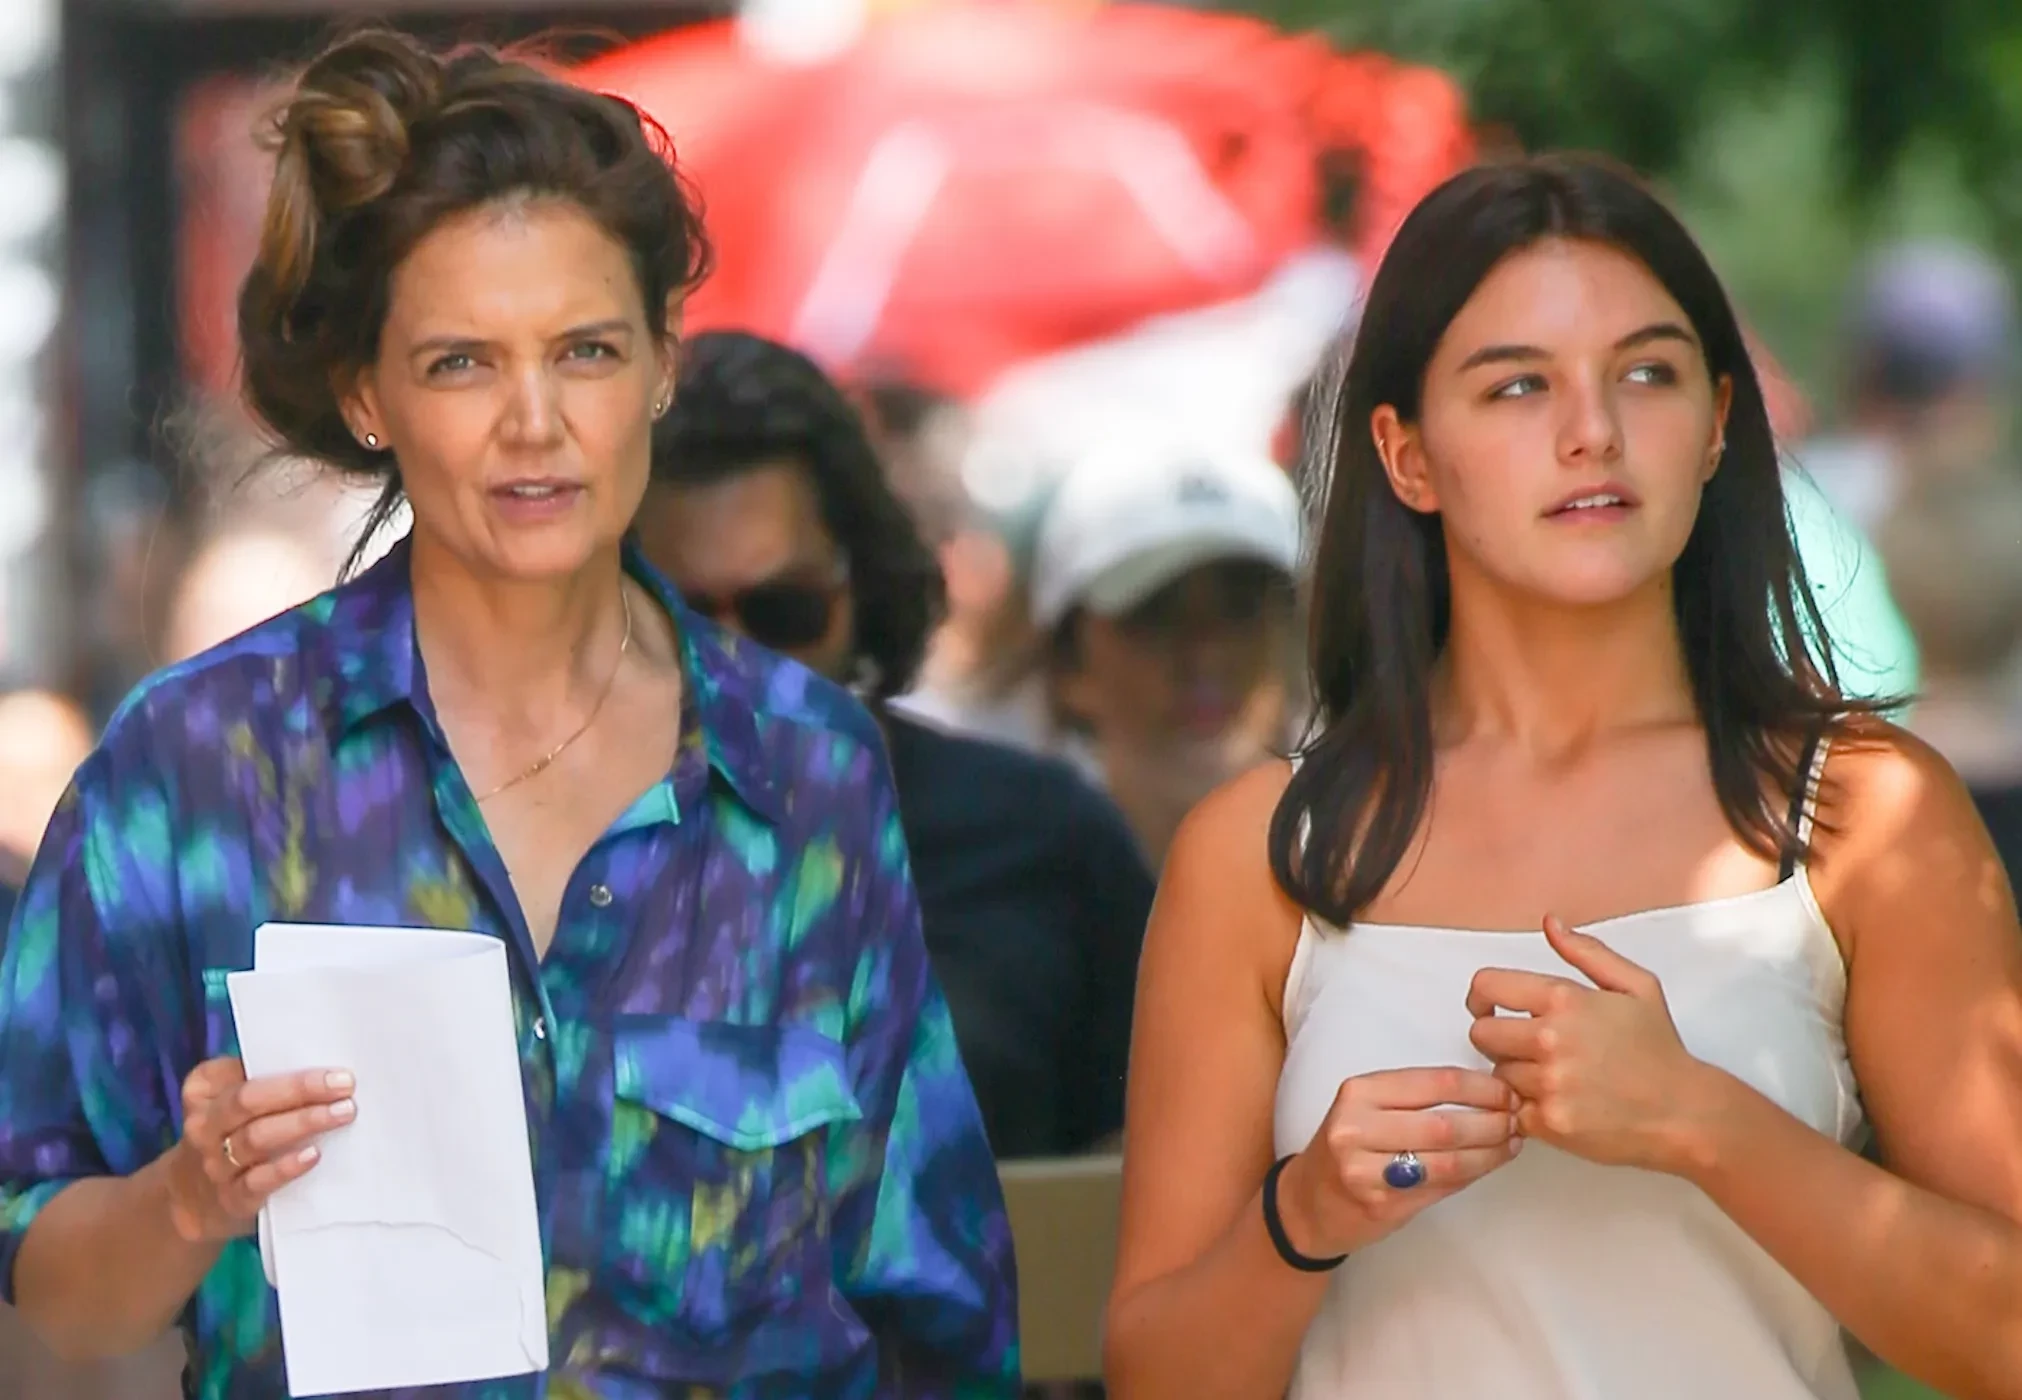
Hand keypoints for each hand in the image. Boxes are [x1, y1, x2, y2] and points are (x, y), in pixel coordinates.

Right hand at [164, 1057, 356, 1243]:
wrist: (194, 1199)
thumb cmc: (229, 1133)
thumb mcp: (231, 1101)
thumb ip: (264, 1080)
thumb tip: (323, 1064)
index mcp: (204, 1091)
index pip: (237, 1071)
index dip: (281, 1065)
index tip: (331, 1065)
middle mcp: (204, 1126)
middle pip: (248, 1101)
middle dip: (300, 1090)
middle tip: (345, 1085)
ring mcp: (216, 1163)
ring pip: (256, 1138)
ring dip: (303, 1123)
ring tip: (342, 1113)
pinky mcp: (231, 1198)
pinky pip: (257, 1181)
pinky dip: (286, 1168)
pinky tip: (313, 1155)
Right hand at [1278, 1067, 1520, 1259]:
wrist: (1307, 1204)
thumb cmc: (1347, 1149)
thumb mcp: (1366, 1110)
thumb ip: (1415, 1100)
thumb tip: (1487, 1095)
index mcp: (1358, 1092)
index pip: (1435, 1082)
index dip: (1481, 1088)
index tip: (1508, 1092)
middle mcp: (1357, 1128)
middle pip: (1446, 1123)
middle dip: (1493, 1121)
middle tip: (1518, 1119)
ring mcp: (1368, 1171)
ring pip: (1449, 1160)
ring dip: (1491, 1152)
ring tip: (1512, 1142)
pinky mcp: (1382, 1205)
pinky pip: (1442, 1187)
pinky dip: (1474, 1173)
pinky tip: (1490, 1163)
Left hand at [1466, 915, 1719, 1172]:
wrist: (1684, 1113)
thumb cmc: (1660, 1049)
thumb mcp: (1636, 986)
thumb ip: (1587, 952)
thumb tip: (1550, 924)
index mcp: (1565, 1000)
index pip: (1487, 986)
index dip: (1481, 996)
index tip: (1487, 1006)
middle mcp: (1550, 1039)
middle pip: (1481, 1034)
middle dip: (1496, 1037)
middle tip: (1523, 1046)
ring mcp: (1548, 1083)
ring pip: (1497, 1074)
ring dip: (1515, 1075)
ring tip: (1552, 1076)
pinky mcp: (1550, 1122)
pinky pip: (1512, 1110)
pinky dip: (1527, 1109)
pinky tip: (1556, 1102)